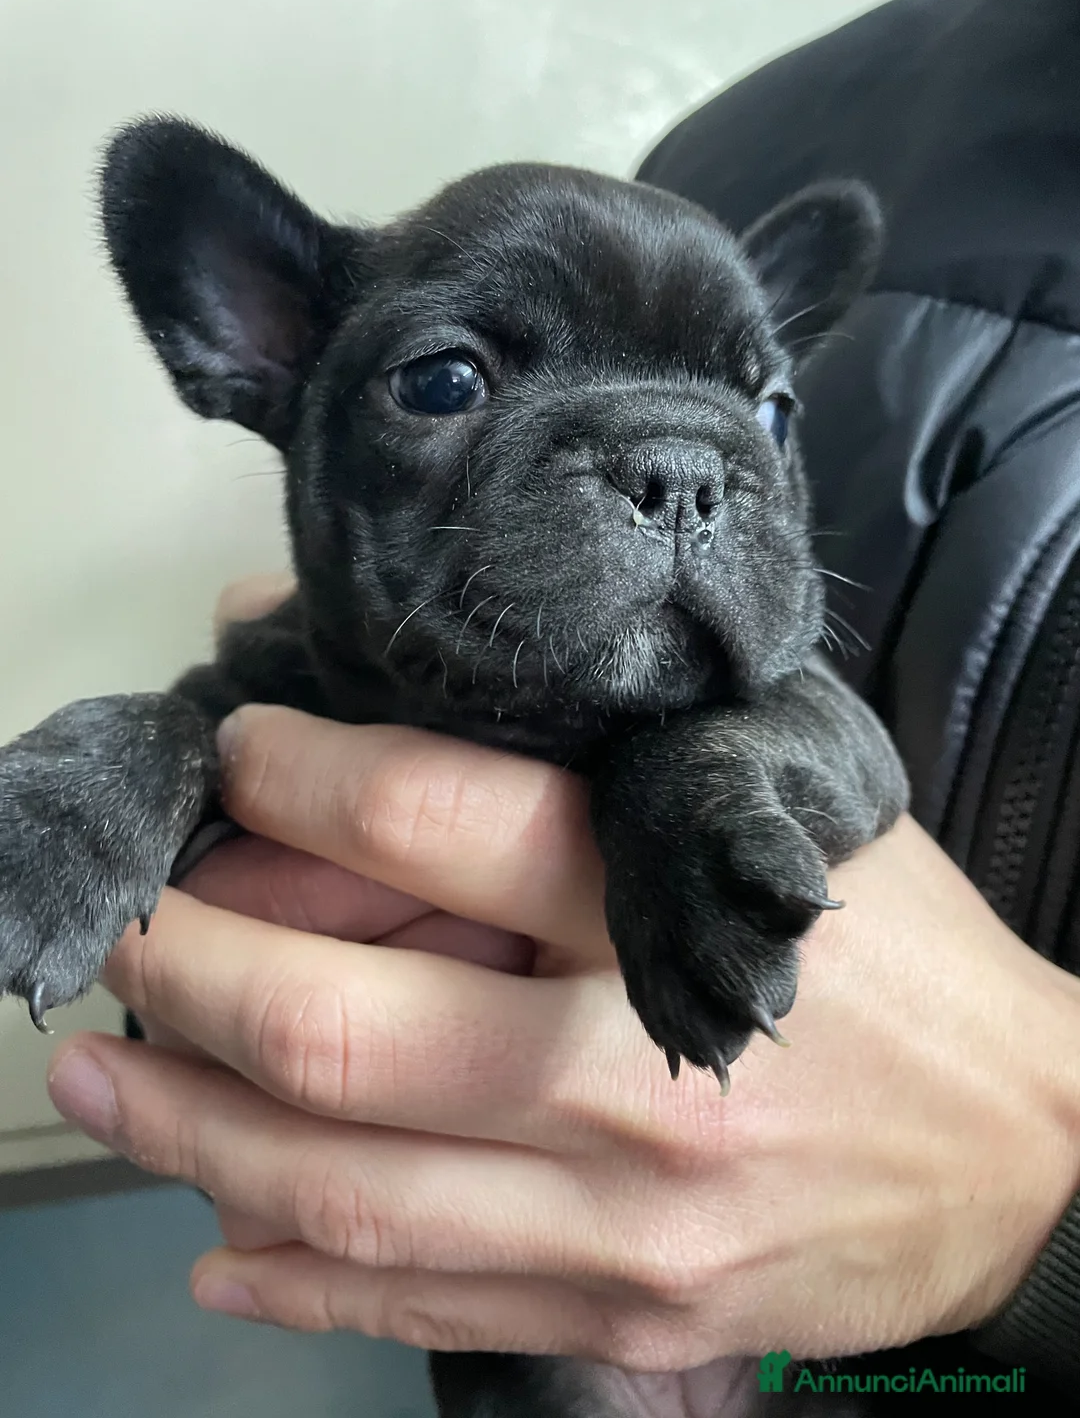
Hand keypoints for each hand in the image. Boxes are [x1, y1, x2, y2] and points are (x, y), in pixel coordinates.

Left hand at [44, 589, 1079, 1368]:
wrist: (1031, 1152)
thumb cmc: (903, 962)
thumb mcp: (780, 811)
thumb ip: (600, 757)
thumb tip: (412, 686)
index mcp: (680, 907)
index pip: (436, 819)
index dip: (299, 775)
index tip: (240, 755)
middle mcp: (636, 1072)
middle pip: (344, 1025)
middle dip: (192, 969)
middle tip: (120, 931)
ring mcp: (623, 1219)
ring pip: (342, 1188)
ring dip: (187, 1131)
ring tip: (99, 1081)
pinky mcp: (626, 1317)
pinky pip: (418, 1306)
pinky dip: (293, 1279)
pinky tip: (213, 1243)